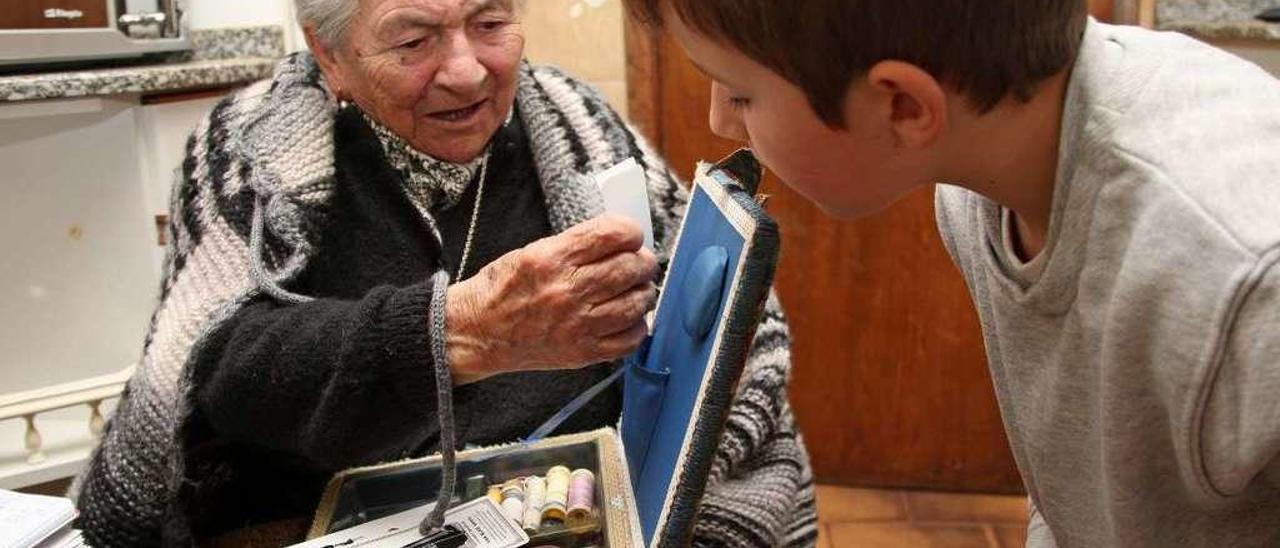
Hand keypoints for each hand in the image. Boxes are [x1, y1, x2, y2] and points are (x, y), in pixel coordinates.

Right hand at [445, 215, 657, 383]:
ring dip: (644, 292)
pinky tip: (628, 318)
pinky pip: (629, 340)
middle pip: (630, 269)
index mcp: (552, 259)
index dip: (631, 232)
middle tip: (640, 263)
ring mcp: (577, 326)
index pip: (612, 235)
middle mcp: (567, 292)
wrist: (476, 334)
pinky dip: (637, 326)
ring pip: (636, 304)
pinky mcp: (582, 353)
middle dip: (642, 262)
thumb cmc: (502, 289)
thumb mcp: (532, 251)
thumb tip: (618, 240)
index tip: (631, 236)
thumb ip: (576, 244)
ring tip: (636, 289)